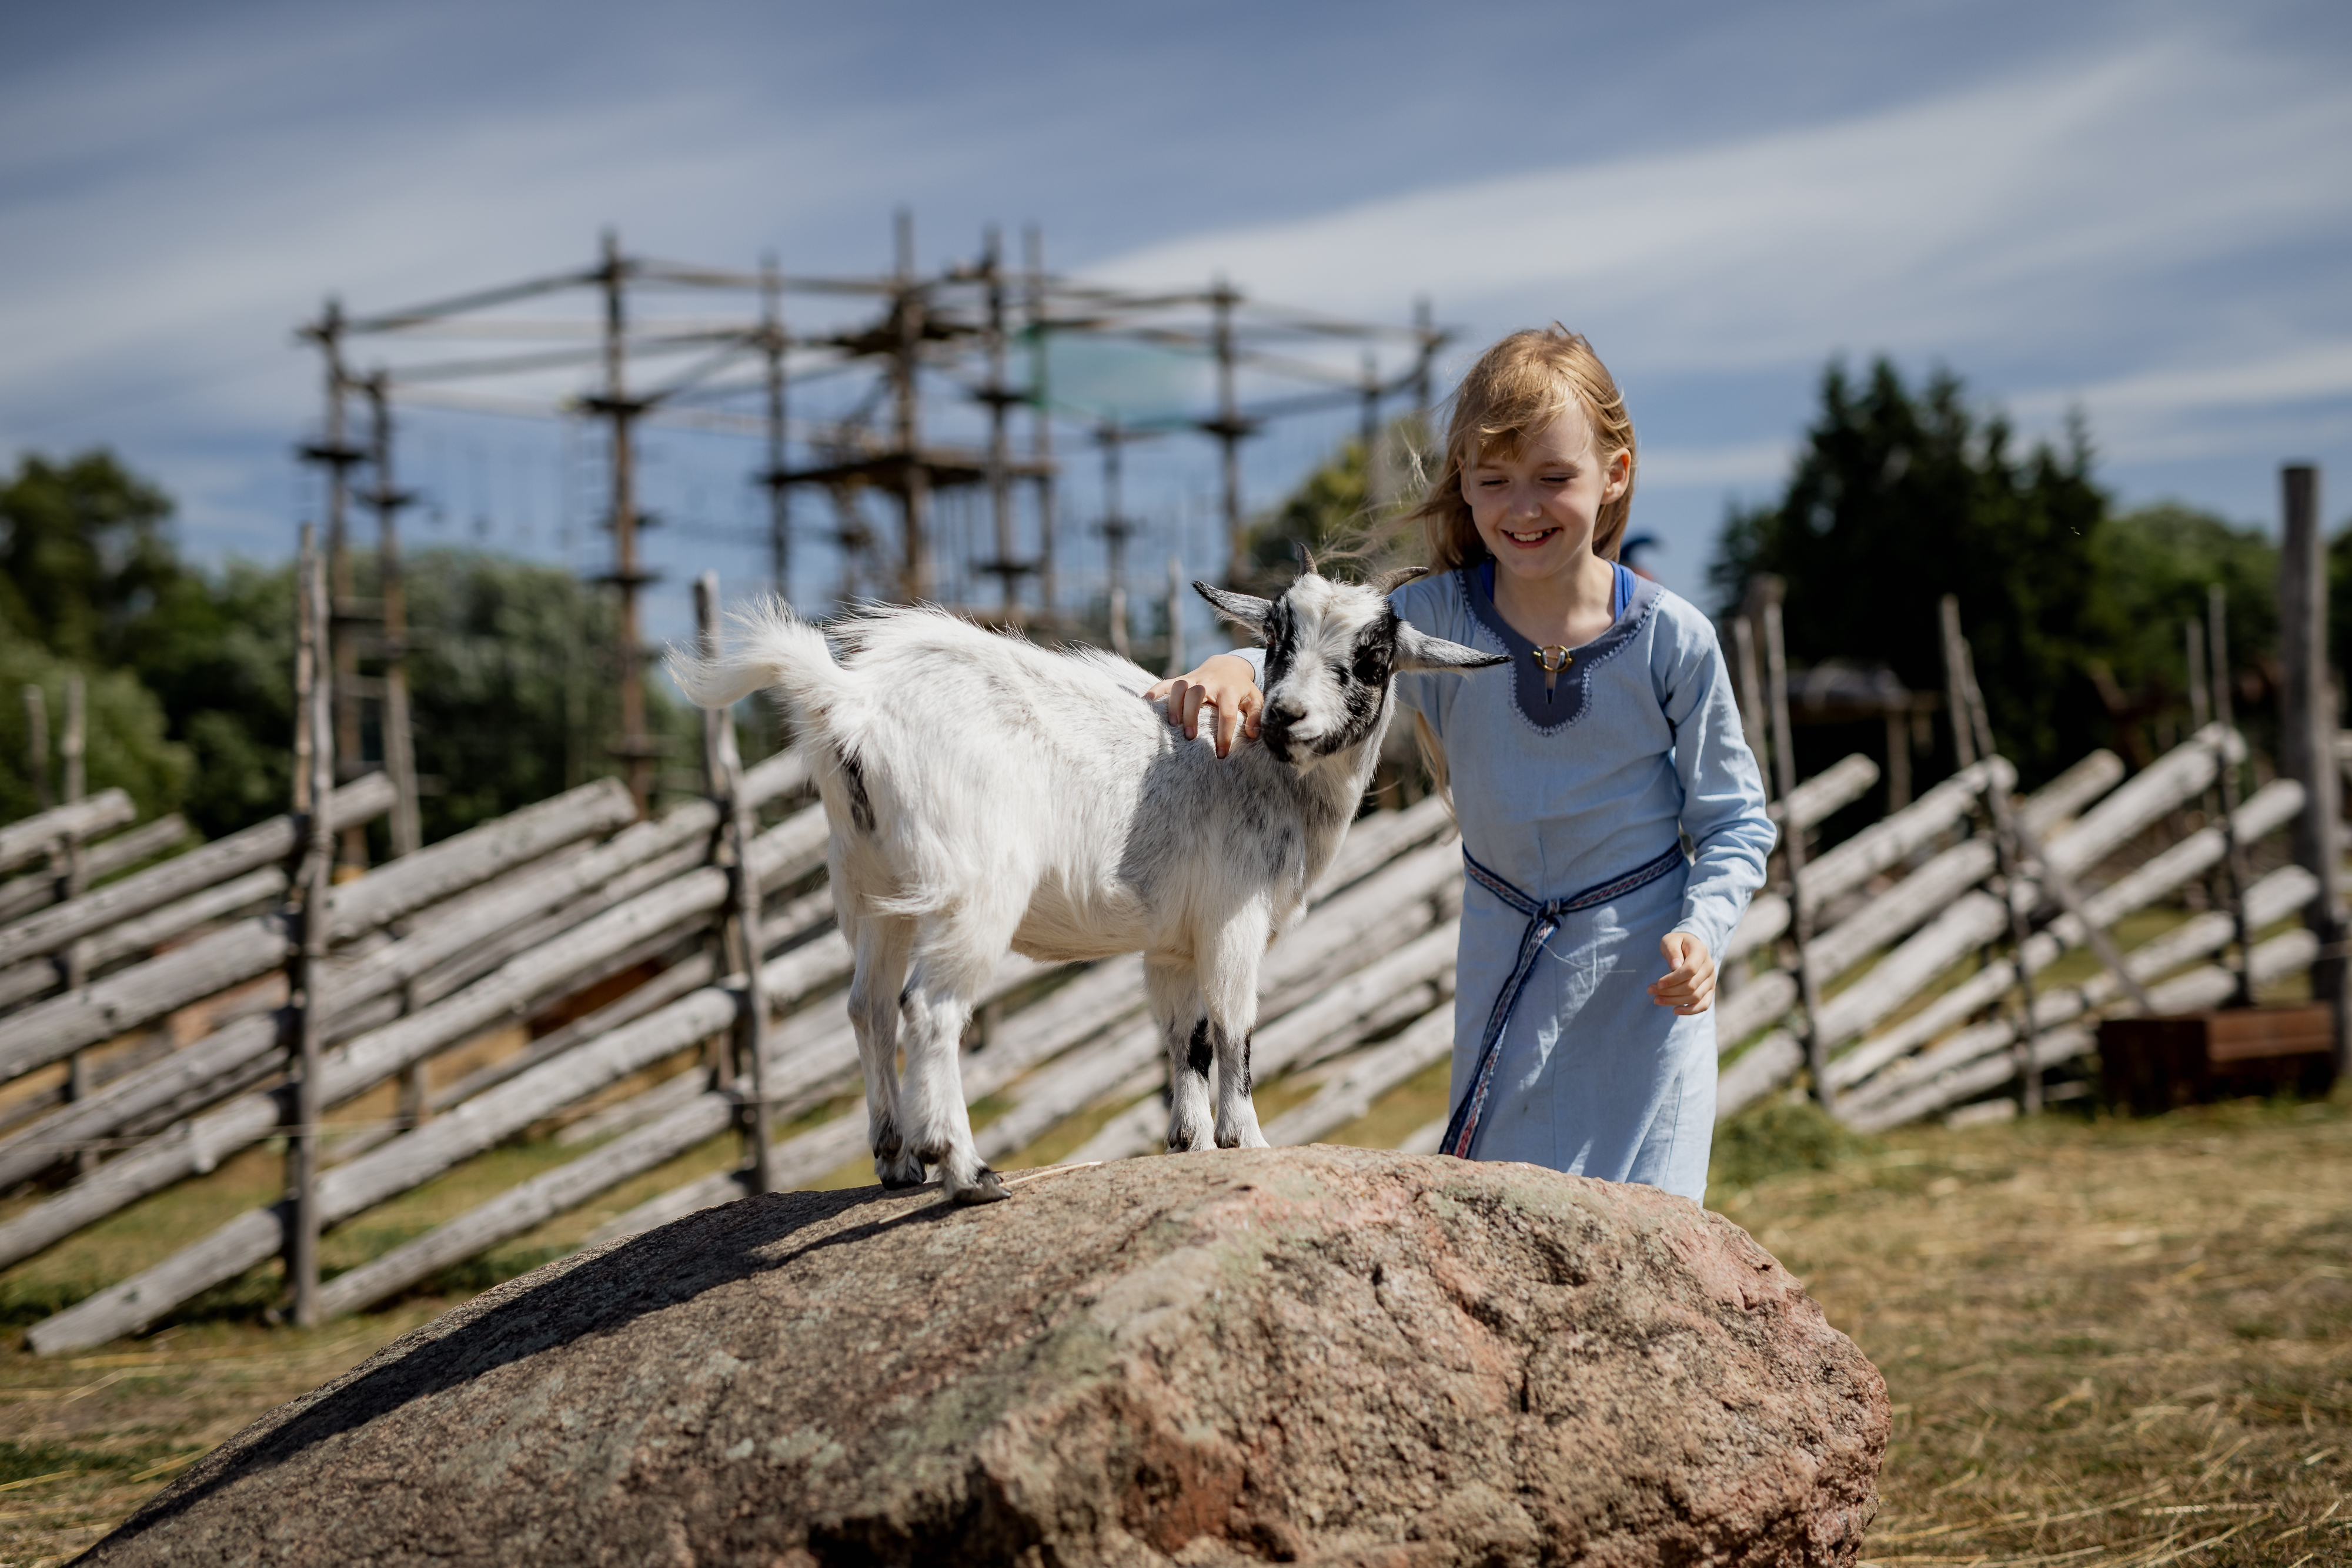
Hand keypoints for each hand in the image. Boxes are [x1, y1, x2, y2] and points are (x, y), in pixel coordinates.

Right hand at [1144, 655, 1263, 759]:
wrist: (1227, 665)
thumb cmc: (1241, 689)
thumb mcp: (1255, 700)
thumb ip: (1256, 716)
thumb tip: (1253, 734)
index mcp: (1230, 690)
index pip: (1226, 713)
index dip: (1224, 734)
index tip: (1221, 754)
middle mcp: (1210, 682)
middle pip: (1197, 693)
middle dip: (1191, 714)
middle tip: (1190, 737)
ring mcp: (1194, 678)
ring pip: (1180, 686)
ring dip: (1174, 704)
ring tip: (1173, 725)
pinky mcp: (1182, 679)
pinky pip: (1166, 682)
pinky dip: (1155, 691)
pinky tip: (1146, 703)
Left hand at [1648, 932, 1714, 1014]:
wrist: (1689, 947)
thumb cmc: (1676, 943)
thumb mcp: (1670, 940)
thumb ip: (1672, 951)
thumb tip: (1675, 967)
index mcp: (1701, 951)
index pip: (1690, 970)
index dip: (1673, 979)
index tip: (1658, 983)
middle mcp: (1709, 966)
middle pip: (1691, 986)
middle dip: (1669, 991)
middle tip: (1650, 991)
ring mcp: (1711, 979)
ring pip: (1695, 997)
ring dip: (1674, 1001)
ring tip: (1656, 999)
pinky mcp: (1709, 990)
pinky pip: (1704, 1005)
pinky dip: (1690, 1011)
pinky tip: (1674, 1011)